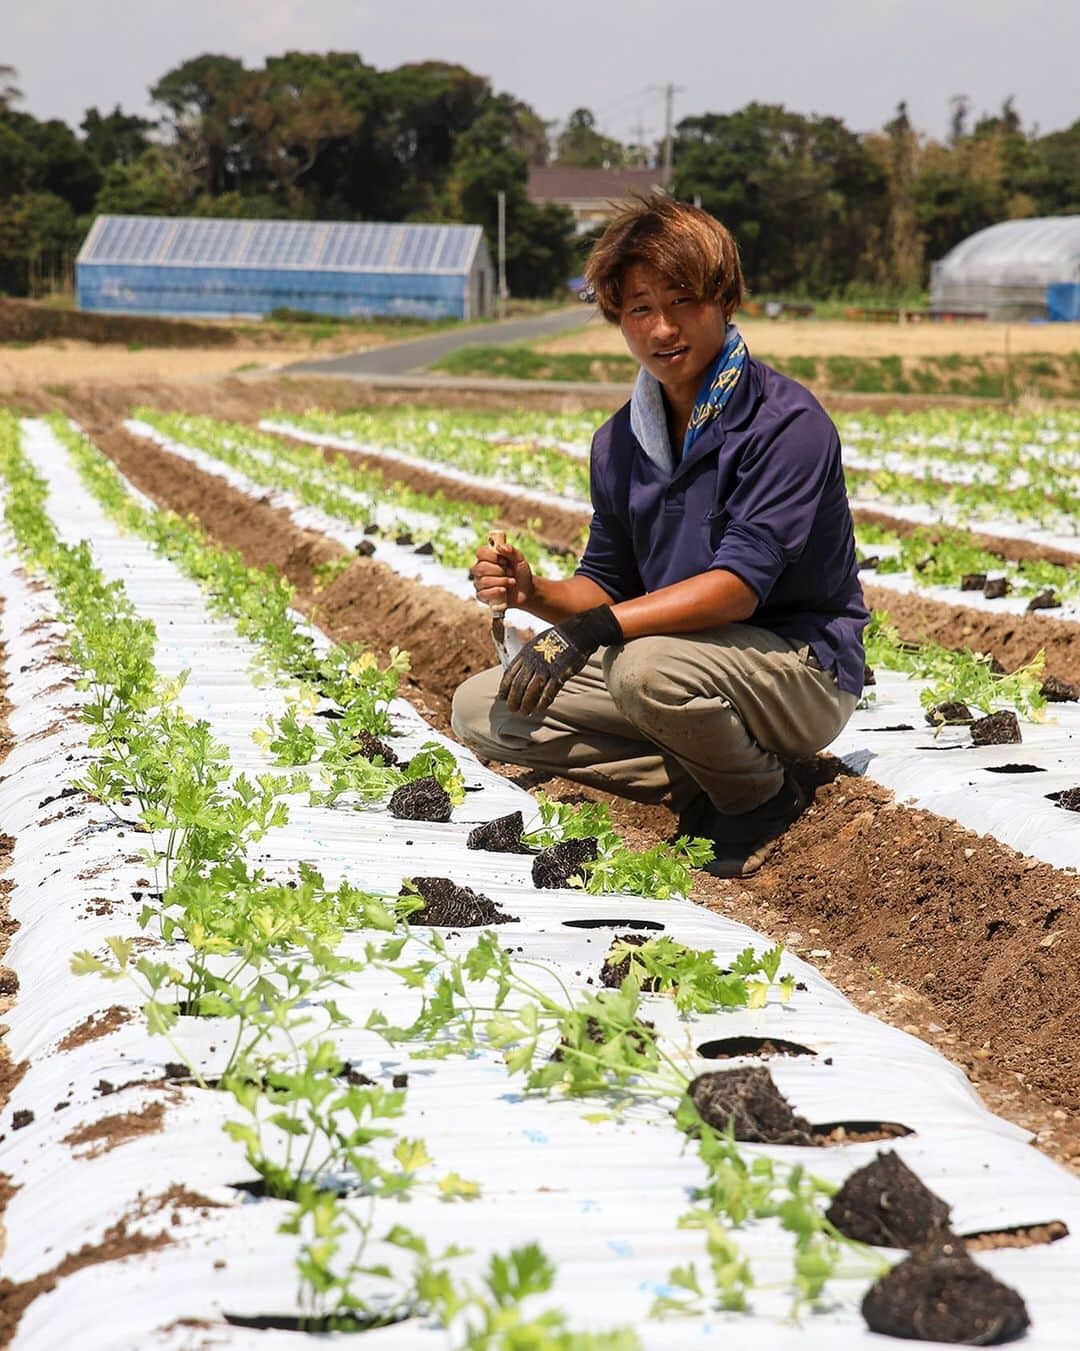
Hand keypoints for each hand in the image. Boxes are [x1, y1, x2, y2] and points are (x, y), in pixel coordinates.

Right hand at [470, 540, 533, 610]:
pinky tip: (504, 591)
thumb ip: (511, 550)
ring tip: (512, 582)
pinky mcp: (482, 596)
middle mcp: (480, 570)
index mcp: (487, 558)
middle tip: (511, 573)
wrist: (526, 591)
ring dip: (501, 581)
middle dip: (500, 571)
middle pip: (481, 567)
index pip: (480, 552)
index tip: (505, 561)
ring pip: (483, 581)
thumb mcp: (519, 559)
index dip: (492, 556)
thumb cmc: (520, 573)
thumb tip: (499, 546)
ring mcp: (479, 583)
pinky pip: (483, 594)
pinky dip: (496, 592)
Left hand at [499, 606, 622, 714]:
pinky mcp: (560, 674)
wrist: (577, 633)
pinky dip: (542, 703)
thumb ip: (526, 658)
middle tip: (512, 709)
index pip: (509, 674)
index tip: (502, 698)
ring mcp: (546, 668)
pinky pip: (548, 692)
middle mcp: (533, 662)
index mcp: (525, 654)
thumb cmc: (556, 640)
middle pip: (518, 685)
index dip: (504, 688)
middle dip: (513, 699)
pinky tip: (539, 710)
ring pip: (531, 691)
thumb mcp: (535, 644)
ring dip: (526, 704)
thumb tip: (517, 671)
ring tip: (524, 712)